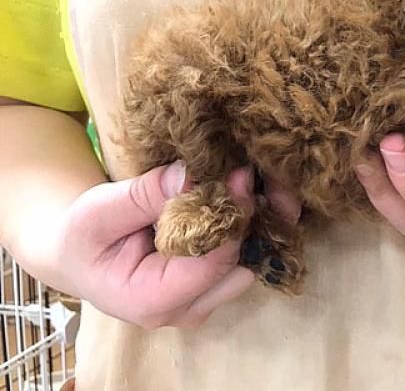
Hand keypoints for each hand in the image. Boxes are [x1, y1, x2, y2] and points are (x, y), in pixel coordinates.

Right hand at [57, 162, 268, 328]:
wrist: (79, 255)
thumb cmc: (84, 236)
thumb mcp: (100, 210)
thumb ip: (146, 194)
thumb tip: (190, 175)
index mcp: (150, 301)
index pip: (211, 265)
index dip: (229, 220)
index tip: (238, 176)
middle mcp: (181, 312)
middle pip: (233, 267)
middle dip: (238, 221)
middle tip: (235, 176)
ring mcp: (198, 306)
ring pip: (241, 265)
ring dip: (239, 228)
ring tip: (227, 191)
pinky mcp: (209, 292)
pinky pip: (237, 263)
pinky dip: (235, 234)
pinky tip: (222, 207)